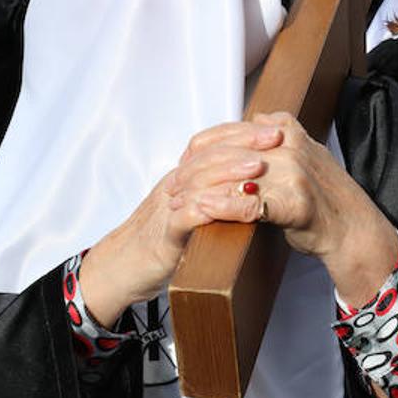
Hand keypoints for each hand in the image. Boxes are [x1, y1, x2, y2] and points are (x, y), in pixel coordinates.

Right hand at [76, 123, 282, 326]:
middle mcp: (176, 186)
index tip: (275, 130)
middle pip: (208, 155)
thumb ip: (214, 192)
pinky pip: (185, 218)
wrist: (121, 267)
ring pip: (198, 181)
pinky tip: (232, 206)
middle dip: (244, 144)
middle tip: (274, 138)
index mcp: (184, 178)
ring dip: (230, 171)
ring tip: (257, 167)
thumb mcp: (190, 209)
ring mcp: (169, 209)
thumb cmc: (162, 239)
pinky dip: (209, 209)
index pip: (214, 145)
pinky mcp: (166, 236)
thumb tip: (253, 181)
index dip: (244, 135)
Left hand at [178, 113, 397, 308]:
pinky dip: (220, 209)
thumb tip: (255, 120)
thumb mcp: (307, 152)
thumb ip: (280, 135)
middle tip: (173, 188)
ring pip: (232, 178)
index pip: (229, 132)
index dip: (200, 150)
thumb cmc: (325, 197)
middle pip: (226, 154)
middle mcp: (289, 147)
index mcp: (287, 130)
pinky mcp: (294, 203)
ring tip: (179, 204)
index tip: (182, 164)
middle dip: (194, 173)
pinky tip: (202, 213)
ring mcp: (293, 173)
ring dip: (199, 192)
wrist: (352, 229)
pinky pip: (248, 203)